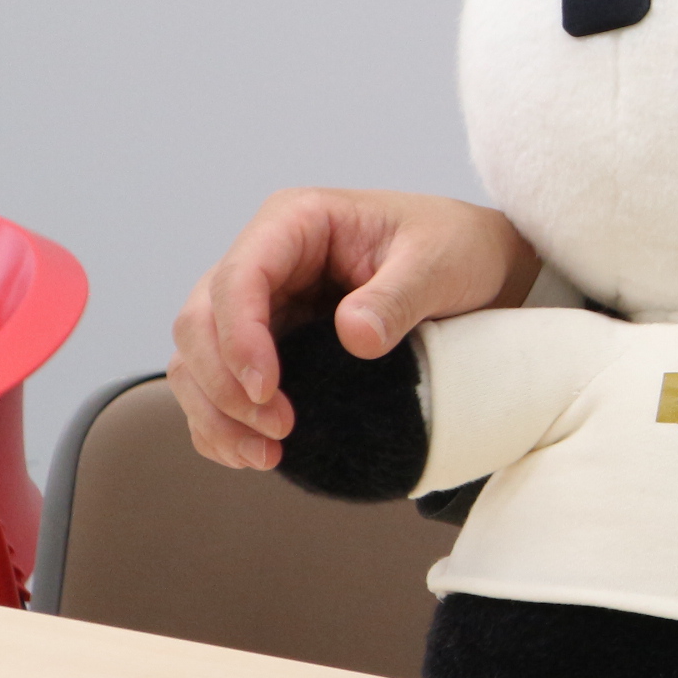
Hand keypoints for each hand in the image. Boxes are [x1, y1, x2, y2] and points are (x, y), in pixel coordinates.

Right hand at [167, 188, 538, 470]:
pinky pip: (218, 388)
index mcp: (296, 222)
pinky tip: (256, 454)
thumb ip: (398, 296)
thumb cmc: (458, 249)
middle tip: (278, 430)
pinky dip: (224, 425)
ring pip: (196, 361)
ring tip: (266, 455)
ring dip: (216, 413)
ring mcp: (262, 305)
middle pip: (200, 323)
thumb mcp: (440, 263)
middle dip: (223, 384)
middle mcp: (265, 260)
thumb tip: (354, 336)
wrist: (481, 269)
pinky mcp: (270, 345)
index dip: (238, 338)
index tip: (267, 390)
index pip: (239, 278)